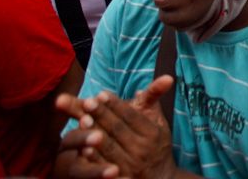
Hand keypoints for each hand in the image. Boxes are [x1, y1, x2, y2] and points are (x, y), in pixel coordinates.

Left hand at [56, 77, 174, 178]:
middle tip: (88, 101)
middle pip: (118, 129)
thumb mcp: (159, 122)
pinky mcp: (121, 178)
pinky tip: (83, 148)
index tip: (101, 94)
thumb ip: (155, 100)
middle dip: (102, 114)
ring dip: (95, 134)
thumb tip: (165, 78)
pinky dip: (94, 157)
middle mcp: (142, 148)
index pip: (131, 115)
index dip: (116, 105)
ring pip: (110, 147)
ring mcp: (131, 165)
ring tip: (82, 120)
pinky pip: (104, 166)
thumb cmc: (156, 144)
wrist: (160, 178)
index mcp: (151, 132)